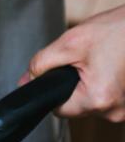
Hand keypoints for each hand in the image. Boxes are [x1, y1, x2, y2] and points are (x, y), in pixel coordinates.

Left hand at [24, 4, 124, 121]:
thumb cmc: (120, 30)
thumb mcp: (71, 42)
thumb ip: (42, 64)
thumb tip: (26, 81)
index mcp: (98, 100)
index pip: (58, 110)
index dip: (53, 91)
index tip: (58, 73)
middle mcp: (116, 112)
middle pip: (77, 107)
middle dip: (74, 84)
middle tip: (84, 59)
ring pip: (94, 102)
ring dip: (91, 83)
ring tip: (102, 59)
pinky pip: (110, 98)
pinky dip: (106, 83)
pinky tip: (113, 65)